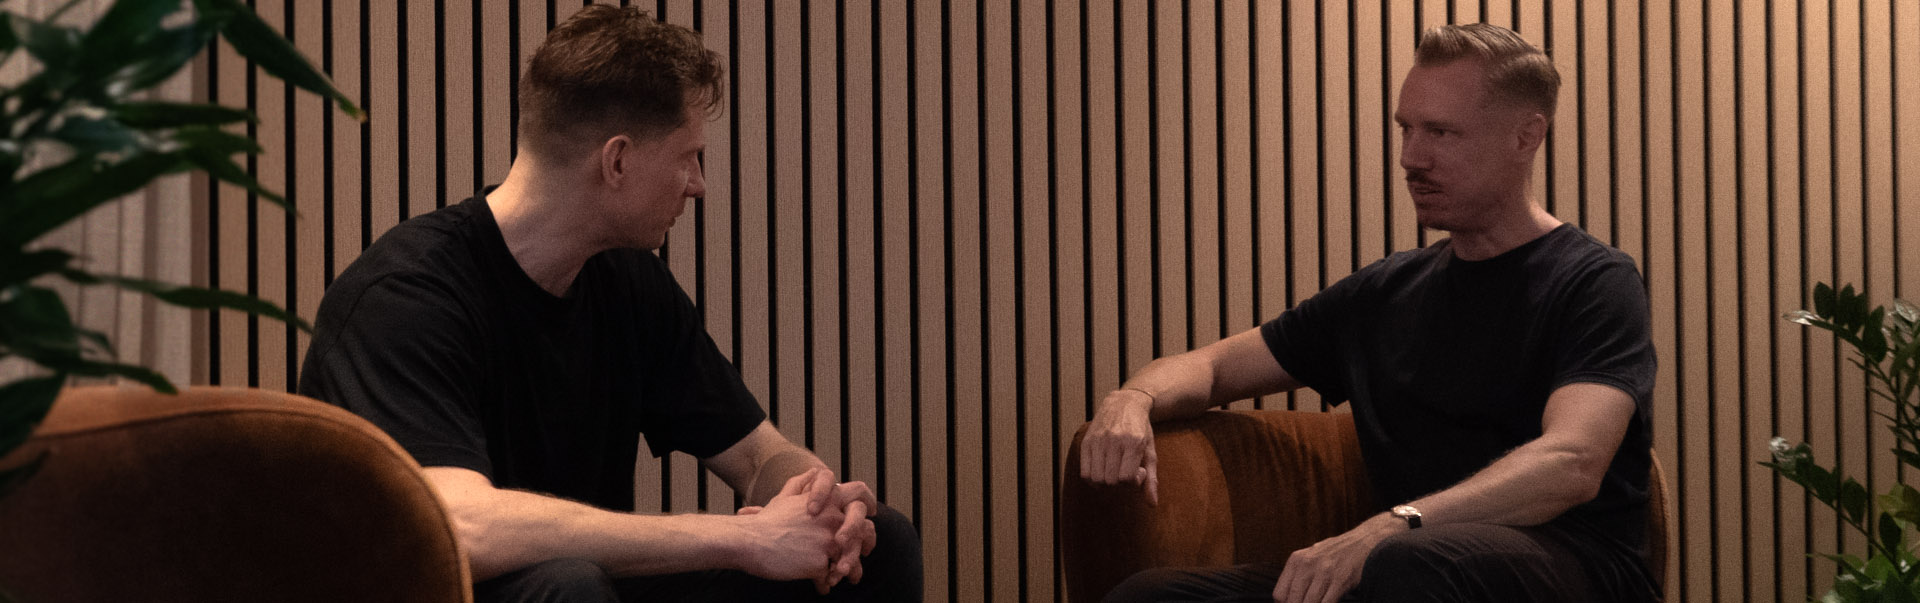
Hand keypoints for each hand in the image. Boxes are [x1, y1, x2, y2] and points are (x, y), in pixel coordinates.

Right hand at [737, 475, 879, 592]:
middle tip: (868, 552)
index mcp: (827, 501)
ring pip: (851, 558)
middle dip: (867, 543)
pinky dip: (825, 584)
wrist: (748, 541)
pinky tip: (821, 588)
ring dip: (850, 570)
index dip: (868, 503)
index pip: (859, 494)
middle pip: (864, 529)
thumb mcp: (785, 497)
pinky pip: (829, 577)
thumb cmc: (765, 522)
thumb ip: (802, 484)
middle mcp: (832, 518)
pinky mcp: (819, 563)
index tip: (870, 515)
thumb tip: (812, 471)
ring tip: (842, 578)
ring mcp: (827, 541)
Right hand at [1078, 389, 1159, 504]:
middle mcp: (1113, 440)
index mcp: (1133, 443)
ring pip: (1096, 478)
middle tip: (1125, 472)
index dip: (1132, 482)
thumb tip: (1152, 505)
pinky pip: (1084, 473)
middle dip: (1119, 484)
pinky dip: (1093, 479)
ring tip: (1114, 471)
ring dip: (1105, 482)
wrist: (1124, 403)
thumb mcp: (1150, 452)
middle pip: (1110, 480)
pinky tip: (1102, 471)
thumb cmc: (1141, 431)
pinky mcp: (1086, 441)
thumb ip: (1151, 480)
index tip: (1137, 472)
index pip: (1125, 478)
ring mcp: (1097, 440)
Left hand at [1271, 515, 1400, 602]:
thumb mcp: (1312, 558)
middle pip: (1292, 601)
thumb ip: (1299, 576)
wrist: (1366, 541)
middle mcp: (1307, 564)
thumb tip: (1288, 599)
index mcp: (1296, 560)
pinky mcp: (1341, 579)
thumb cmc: (1338, 553)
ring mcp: (1324, 572)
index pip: (1279, 594)